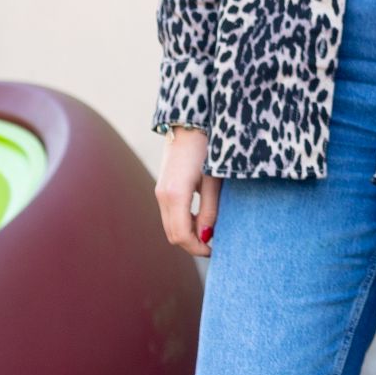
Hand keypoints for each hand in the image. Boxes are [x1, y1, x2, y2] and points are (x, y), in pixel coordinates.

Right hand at [154, 127, 220, 257]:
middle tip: (214, 245)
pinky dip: (183, 222)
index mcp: (175, 195)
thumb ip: (210, 210)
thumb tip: (207, 236)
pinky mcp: (162, 188)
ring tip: (210, 230)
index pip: (182, 235)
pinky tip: (200, 217)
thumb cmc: (208, 149)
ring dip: (188, 233)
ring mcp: (160, 192)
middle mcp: (162, 196)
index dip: (198, 248)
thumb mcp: (214, 181)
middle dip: (192, 244)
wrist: (190, 123)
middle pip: (173, 234)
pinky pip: (170, 215)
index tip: (215, 251)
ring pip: (170, 226)